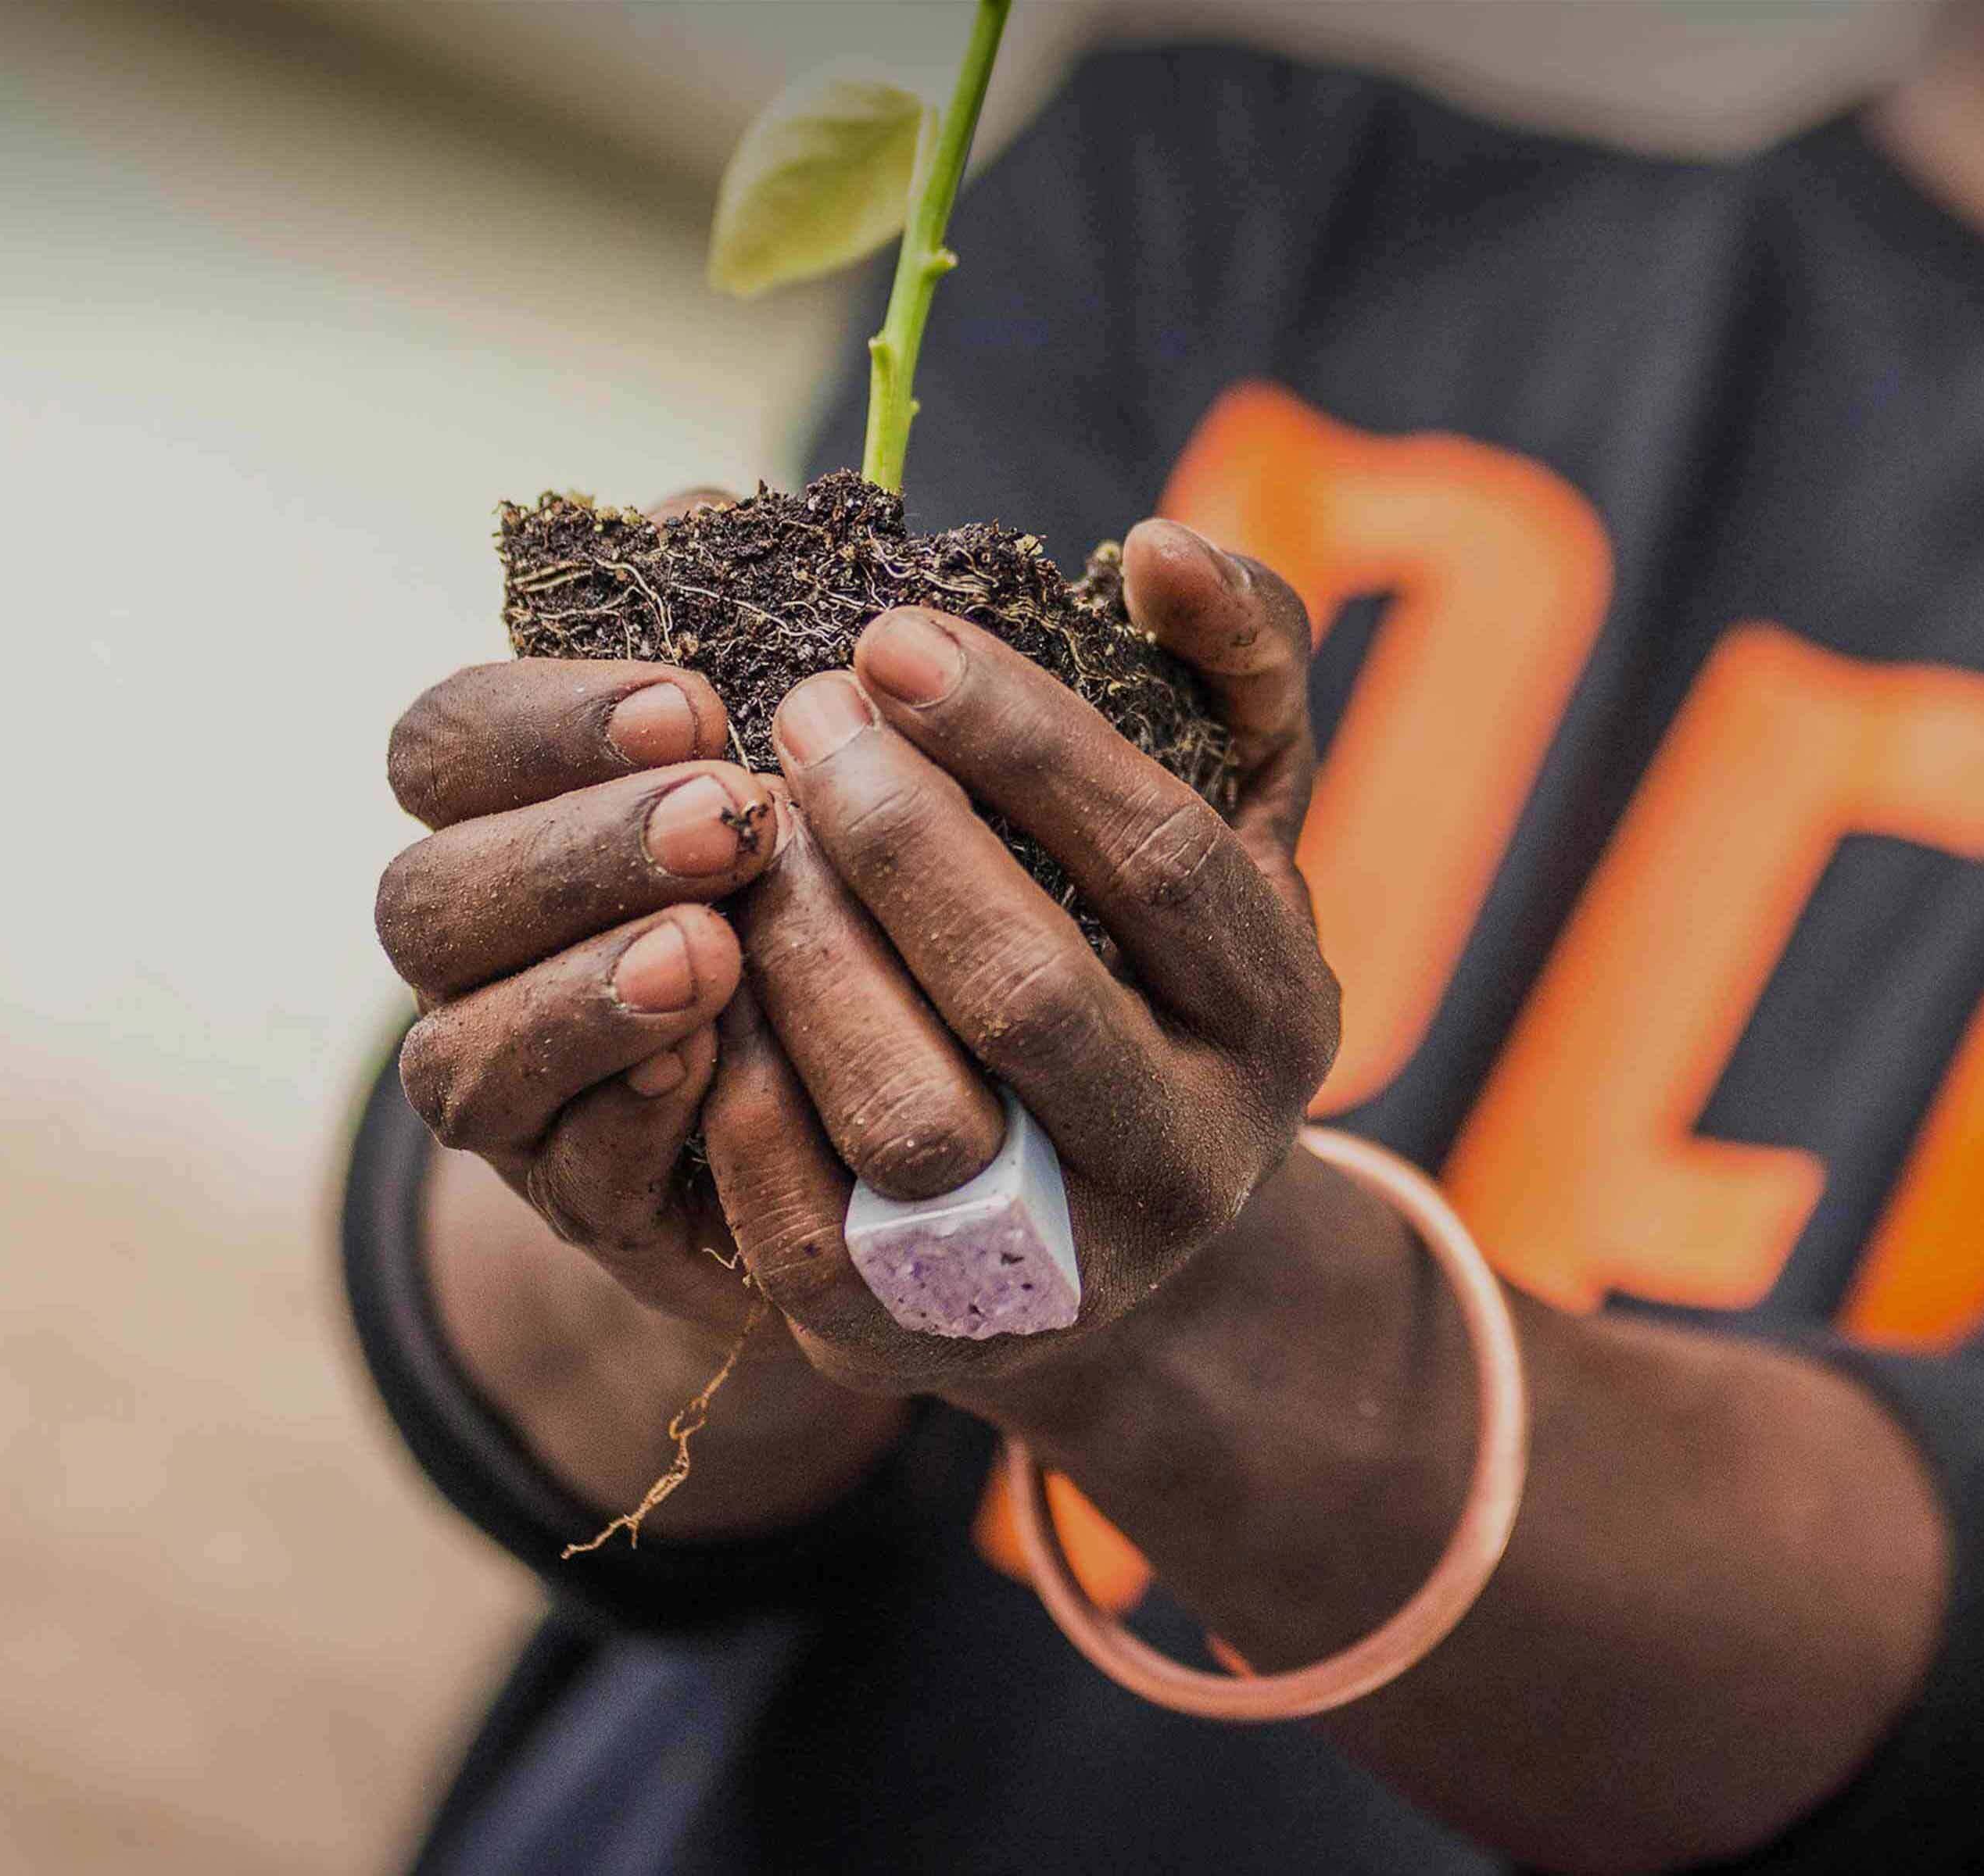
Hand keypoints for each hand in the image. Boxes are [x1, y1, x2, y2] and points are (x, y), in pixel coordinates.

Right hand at [375, 520, 781, 1339]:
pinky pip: (564, 1175)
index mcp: (506, 812)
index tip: (696, 704)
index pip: (449, 745)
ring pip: (464, 1051)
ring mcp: (512, 1087)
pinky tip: (708, 1070)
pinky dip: (626, 1121)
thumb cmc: (814, 866)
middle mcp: (474, 952)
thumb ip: (733, 606)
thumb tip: (704, 511)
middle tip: (725, 821)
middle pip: (431, 896)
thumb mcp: (794, 725)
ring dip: (582, 993)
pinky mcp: (582, 1203)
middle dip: (575, 852)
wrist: (856, 1090)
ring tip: (710, 953)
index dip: (550, 722)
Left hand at [705, 519, 1337, 1392]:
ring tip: (740, 834)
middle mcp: (1194, 1159)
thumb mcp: (1237, 822)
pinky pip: (806, 1219)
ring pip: (917, 1117)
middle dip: (897, 837)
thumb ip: (1236, 664)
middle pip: (1031, 992)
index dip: (1025, 742)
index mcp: (1281, 1017)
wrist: (1117, 1250)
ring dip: (810, 958)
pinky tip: (703, 967)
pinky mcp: (920, 1336)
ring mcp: (1062, 1267)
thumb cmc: (1156, 975)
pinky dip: (738, 1085)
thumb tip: (1156, 545)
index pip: (1162, 863)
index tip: (892, 637)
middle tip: (796, 719)